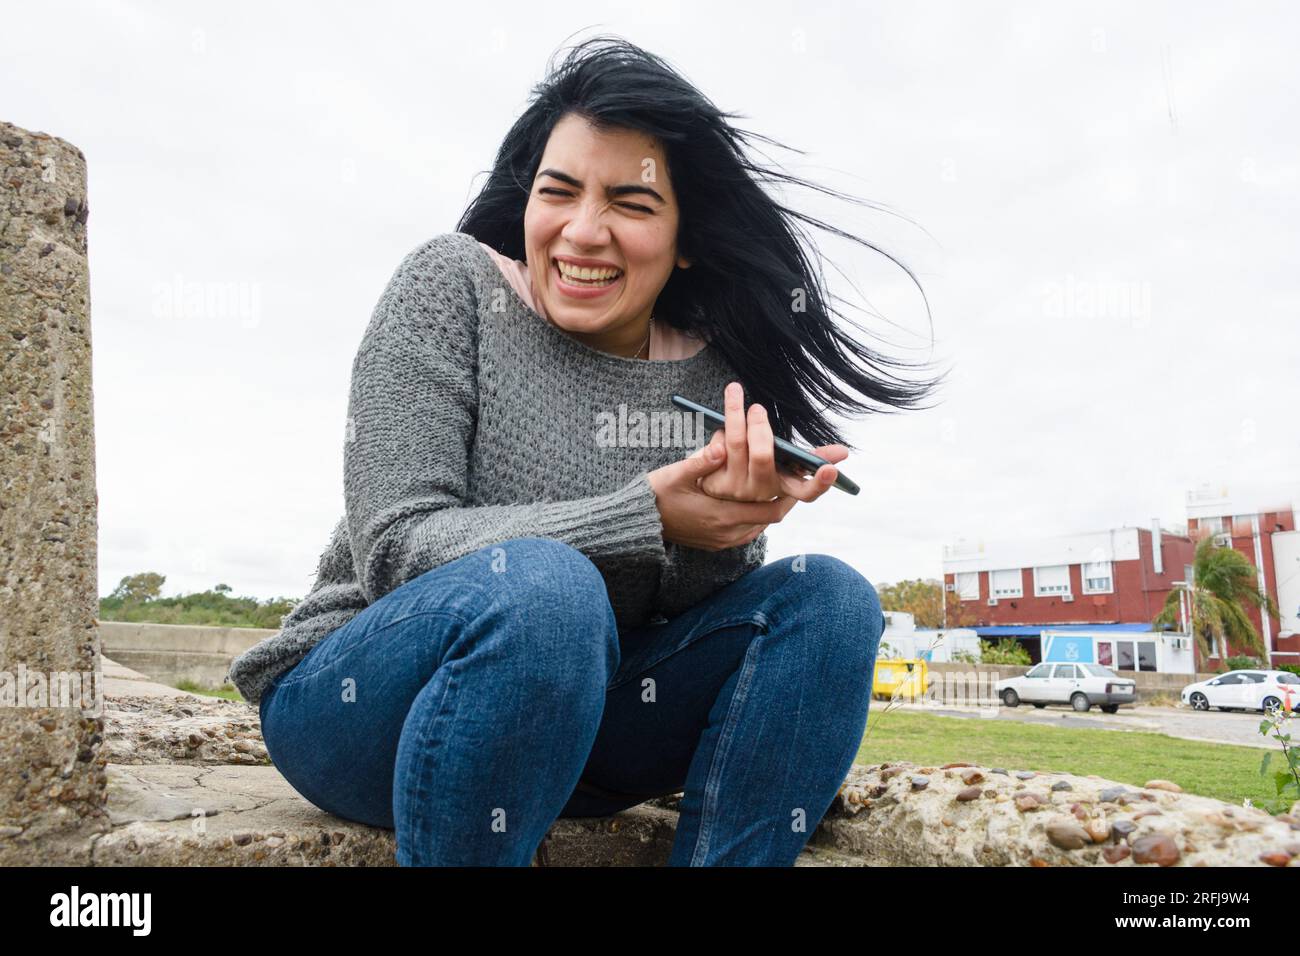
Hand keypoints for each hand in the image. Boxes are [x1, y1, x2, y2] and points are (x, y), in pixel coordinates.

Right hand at [646, 438, 796, 550]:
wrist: (639, 523)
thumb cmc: (656, 496)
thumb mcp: (676, 475)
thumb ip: (701, 462)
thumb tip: (721, 448)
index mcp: (720, 515)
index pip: (768, 509)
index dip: (787, 496)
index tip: (799, 480)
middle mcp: (725, 533)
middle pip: (769, 519)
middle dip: (783, 501)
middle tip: (793, 483)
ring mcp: (721, 541)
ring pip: (759, 527)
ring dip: (768, 509)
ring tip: (778, 490)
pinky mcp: (716, 544)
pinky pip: (745, 533)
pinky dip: (755, 519)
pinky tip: (754, 504)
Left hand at [698, 381, 848, 504]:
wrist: (715, 492)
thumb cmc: (755, 470)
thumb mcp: (784, 466)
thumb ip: (809, 457)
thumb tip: (843, 452)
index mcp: (783, 486)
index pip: (806, 493)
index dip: (819, 483)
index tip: (830, 468)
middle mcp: (760, 490)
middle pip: (763, 457)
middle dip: (759, 427)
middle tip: (757, 407)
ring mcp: (734, 488)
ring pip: (735, 445)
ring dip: (735, 413)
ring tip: (735, 391)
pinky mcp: (711, 481)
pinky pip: (712, 452)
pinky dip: (717, 433)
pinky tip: (717, 422)